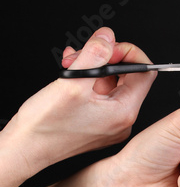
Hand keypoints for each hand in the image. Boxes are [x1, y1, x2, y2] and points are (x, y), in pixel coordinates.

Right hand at [4, 28, 156, 174]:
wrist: (26, 149)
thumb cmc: (45, 126)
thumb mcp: (72, 82)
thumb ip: (95, 54)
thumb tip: (108, 37)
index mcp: (124, 112)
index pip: (145, 73)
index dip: (128, 53)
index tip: (108, 47)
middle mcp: (122, 121)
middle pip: (128, 77)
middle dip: (106, 59)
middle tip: (84, 53)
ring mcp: (110, 124)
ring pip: (111, 84)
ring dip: (93, 67)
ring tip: (71, 64)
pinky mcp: (98, 124)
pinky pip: (101, 95)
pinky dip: (88, 80)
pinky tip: (72, 73)